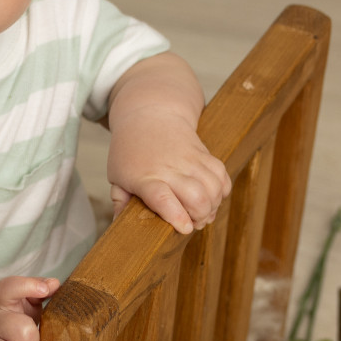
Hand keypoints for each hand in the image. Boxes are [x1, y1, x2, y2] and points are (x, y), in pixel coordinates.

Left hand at [109, 125, 230, 235]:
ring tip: (203, 212)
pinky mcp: (205, 154)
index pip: (162, 198)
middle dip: (200, 216)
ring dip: (212, 206)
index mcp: (146, 177)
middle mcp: (170, 169)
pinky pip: (222, 176)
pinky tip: (212, 197)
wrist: (150, 113)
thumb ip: (120, 202)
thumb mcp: (118, 175)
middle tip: (192, 223)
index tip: (184, 228)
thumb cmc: (130, 149)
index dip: (176, 215)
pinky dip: (222, 191)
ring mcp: (190, 160)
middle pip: (196, 196)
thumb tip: (118, 227)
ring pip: (213, 188)